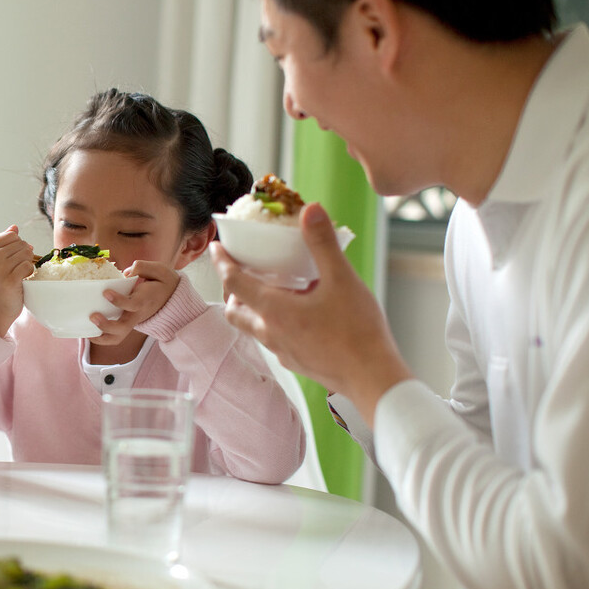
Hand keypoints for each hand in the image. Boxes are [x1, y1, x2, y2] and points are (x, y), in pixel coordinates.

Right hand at [0, 225, 33, 336]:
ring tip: (18, 274)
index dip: (17, 246)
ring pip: (26, 253)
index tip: (12, 259)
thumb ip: (2, 243)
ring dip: (27, 263)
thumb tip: (14, 227)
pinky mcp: (10, 280)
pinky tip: (22, 280)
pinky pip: (28, 266)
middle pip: (21, 243)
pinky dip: (29, 272)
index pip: (11, 235)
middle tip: (15, 269)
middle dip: (23, 254)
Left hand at [88, 261, 179, 345]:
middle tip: (93, 316)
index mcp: (144, 300)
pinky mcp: (126, 324)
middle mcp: (137, 314)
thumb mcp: (159, 270)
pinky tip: (87, 332)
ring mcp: (131, 322)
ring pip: (118, 337)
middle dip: (106, 325)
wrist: (171, 297)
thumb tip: (126, 272)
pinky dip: (101, 338)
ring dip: (101, 337)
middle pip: (123, 327)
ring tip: (87, 331)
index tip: (106, 292)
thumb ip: (143, 267)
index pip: (132, 305)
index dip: (119, 301)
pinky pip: (114, 336)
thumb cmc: (161, 282)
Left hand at [209, 203, 411, 420]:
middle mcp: (270, 333)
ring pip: (252, 327)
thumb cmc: (358, 331)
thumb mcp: (342, 279)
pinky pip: (273, 339)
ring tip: (268, 288)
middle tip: (239, 270)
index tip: (216, 247)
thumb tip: (311, 210)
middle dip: (231, 289)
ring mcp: (282, 351)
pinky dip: (272, 322)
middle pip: (234, 310)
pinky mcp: (296, 362)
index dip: (222, 262)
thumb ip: (323, 244)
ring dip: (251, 307)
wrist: (373, 378)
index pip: (233, 283)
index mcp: (274, 311)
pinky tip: (295, 314)